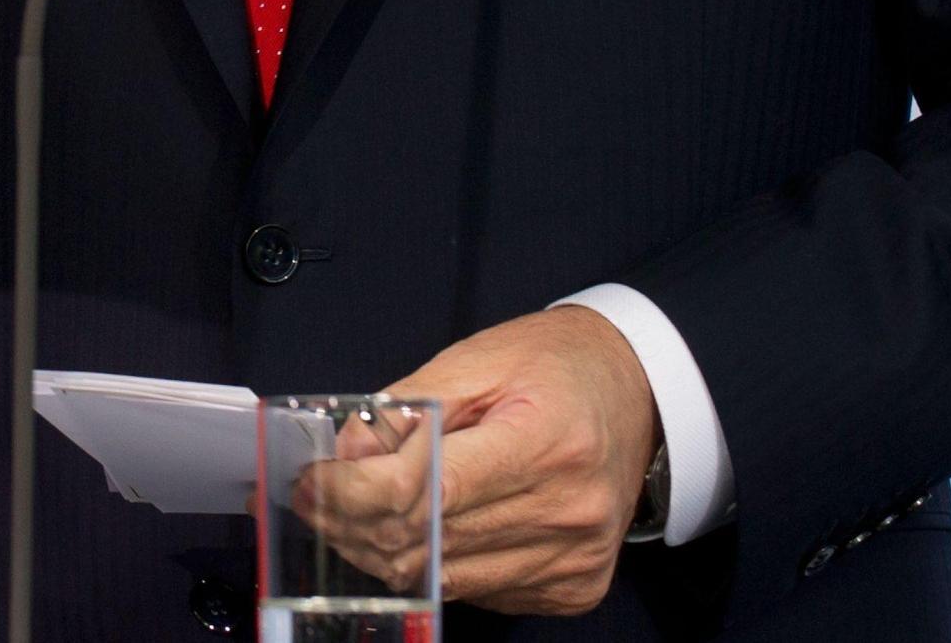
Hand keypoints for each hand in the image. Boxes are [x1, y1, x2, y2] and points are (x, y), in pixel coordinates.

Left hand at [301, 306, 657, 616]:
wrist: (640, 392)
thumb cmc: (557, 366)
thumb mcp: (478, 359)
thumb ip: (407, 407)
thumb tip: (347, 454)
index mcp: (546, 443)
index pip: (425, 491)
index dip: (352, 492)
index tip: (311, 481)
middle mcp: (567, 513)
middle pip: (427, 543)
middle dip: (352, 524)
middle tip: (313, 501)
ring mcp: (574, 560)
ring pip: (445, 579)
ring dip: (383, 551)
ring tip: (349, 516)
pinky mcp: (573, 587)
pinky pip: (478, 592)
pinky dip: (435, 567)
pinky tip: (415, 532)